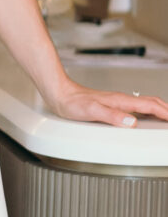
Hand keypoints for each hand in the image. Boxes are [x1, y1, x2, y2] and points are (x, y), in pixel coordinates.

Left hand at [47, 77, 167, 127]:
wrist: (60, 93)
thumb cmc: (72, 102)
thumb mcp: (92, 111)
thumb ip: (112, 116)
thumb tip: (132, 122)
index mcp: (121, 101)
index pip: (150, 106)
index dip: (166, 113)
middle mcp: (121, 99)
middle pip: (151, 103)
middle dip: (166, 110)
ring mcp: (117, 101)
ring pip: (144, 104)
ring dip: (158, 110)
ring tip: (166, 118)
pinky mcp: (111, 104)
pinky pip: (135, 107)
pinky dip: (146, 112)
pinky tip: (143, 118)